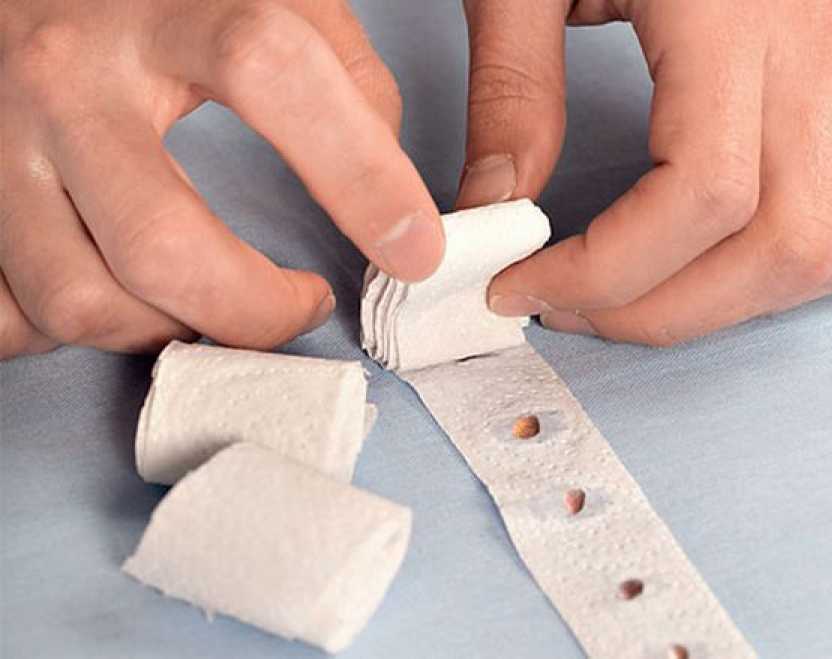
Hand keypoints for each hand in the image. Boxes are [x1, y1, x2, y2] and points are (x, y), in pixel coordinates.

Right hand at [1, 0, 444, 358]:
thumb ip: (343, 77)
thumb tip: (386, 196)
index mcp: (164, 7)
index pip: (272, 73)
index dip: (358, 174)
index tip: (415, 249)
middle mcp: (65, 78)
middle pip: (162, 244)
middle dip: (252, 312)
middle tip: (302, 304)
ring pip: (80, 300)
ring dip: (165, 329)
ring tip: (207, 302)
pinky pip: (11, 315)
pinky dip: (76, 329)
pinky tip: (121, 293)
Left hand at [459, 0, 831, 345]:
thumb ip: (513, 90)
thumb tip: (495, 209)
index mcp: (734, 14)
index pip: (703, 193)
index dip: (607, 270)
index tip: (524, 285)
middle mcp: (817, 55)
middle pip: (783, 245)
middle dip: (661, 311)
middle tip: (570, 307)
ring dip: (726, 304)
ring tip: (633, 297)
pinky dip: (788, 273)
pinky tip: (717, 267)